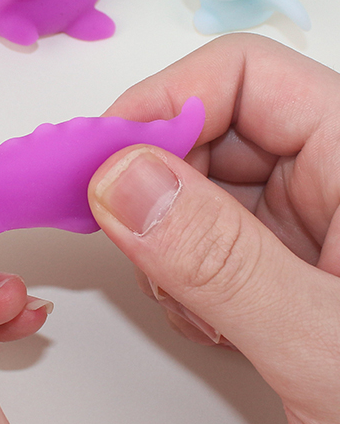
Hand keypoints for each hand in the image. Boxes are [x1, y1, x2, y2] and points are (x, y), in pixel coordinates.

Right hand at [88, 33, 339, 423]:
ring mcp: (311, 218)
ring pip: (197, 181)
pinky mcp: (288, 257)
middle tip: (127, 238)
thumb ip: (223, 262)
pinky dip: (180, 270)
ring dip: (164, 237)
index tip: (106, 158)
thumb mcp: (327, 348)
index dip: (168, 100)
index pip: (247, 75)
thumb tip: (123, 181)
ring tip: (190, 305)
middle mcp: (336, 176)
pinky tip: (207, 320)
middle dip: (156, 182)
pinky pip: (205, 232)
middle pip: (212, 127)